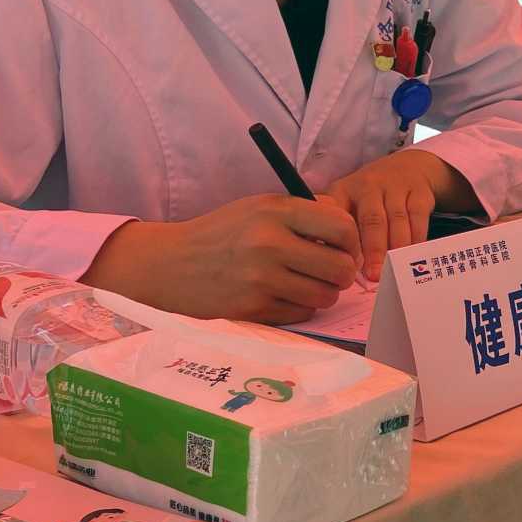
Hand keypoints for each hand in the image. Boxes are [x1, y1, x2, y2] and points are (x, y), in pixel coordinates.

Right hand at [84, 196, 360, 322]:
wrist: (169, 264)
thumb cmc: (222, 234)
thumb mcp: (258, 208)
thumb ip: (302, 215)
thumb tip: (349, 232)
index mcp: (275, 211)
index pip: (343, 226)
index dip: (351, 241)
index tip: (343, 248)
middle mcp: (270, 243)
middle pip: (341, 267)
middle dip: (342, 273)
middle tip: (330, 272)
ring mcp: (261, 279)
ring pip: (325, 296)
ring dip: (322, 293)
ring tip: (304, 283)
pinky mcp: (253, 308)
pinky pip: (302, 314)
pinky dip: (299, 308)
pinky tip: (281, 296)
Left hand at [324, 149, 476, 281]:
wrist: (409, 166)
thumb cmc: (370, 197)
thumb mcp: (347, 202)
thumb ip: (338, 229)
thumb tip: (331, 264)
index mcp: (344, 191)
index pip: (339, 214)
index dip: (342, 241)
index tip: (345, 264)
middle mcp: (368, 186)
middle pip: (372, 219)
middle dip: (374, 249)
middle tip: (374, 275)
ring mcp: (396, 187)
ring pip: (397, 220)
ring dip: (396, 247)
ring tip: (395, 270)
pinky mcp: (419, 193)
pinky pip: (418, 218)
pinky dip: (417, 239)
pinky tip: (413, 256)